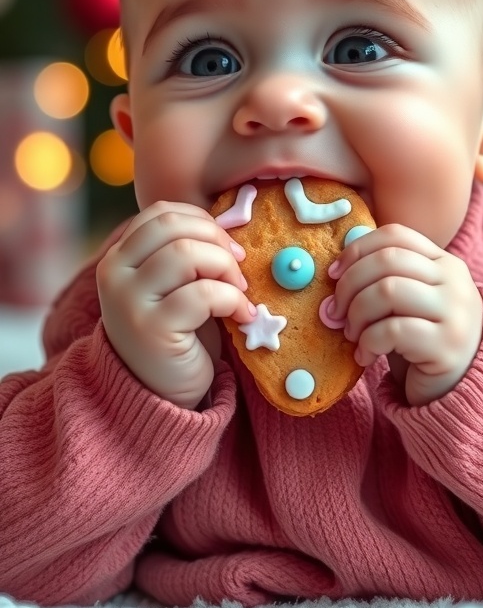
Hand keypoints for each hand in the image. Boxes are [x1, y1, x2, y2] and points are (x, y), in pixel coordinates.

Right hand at [96, 201, 254, 408]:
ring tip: (238, 292)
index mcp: (119, 257)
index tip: (226, 245)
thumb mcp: (173, 285)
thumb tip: (229, 224)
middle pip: (173, 225)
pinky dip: (233, 300)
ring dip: (226, 268)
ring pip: (188, 253)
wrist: (158, 396)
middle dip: (216, 240)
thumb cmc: (176, 334)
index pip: (161, 212)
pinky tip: (242, 316)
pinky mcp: (152, 329)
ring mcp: (129, 300)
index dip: (202, 220)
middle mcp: (115, 273)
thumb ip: (185, 253)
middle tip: (238, 268)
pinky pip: (203, 294)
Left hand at [329, 224, 482, 405]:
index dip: (357, 249)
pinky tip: (365, 356)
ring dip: (357, 313)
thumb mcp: (407, 302)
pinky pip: (393, 331)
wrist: (460, 387)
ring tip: (352, 334)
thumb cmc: (422, 340)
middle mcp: (454, 281)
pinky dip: (368, 342)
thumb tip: (334, 274)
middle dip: (349, 284)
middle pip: (387, 260)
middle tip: (334, 312)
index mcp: (444, 262)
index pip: (395, 235)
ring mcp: (454, 312)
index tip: (333, 273)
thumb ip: (382, 280)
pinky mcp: (446, 346)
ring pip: (388, 291)